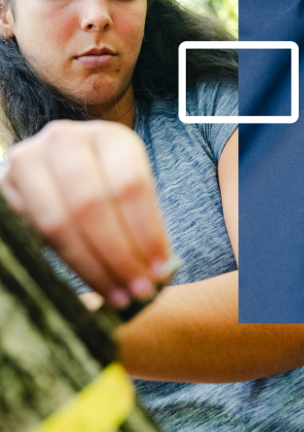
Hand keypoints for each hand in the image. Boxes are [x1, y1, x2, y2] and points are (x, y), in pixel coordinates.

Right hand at [0, 119, 170, 307]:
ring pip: (59, 222)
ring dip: (90, 266)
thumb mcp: (126, 189)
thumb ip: (141, 223)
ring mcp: (31, 159)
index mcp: (110, 137)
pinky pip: (32, 230)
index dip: (145, 231)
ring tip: (117, 295)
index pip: (129, 185)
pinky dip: (62, 261)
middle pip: (92, 205)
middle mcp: (67, 140)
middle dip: (117, 255)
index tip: (160, 270)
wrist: (52, 166)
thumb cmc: (102, 182)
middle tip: (138, 291)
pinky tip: (87, 281)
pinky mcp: (6, 182)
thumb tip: (160, 271)